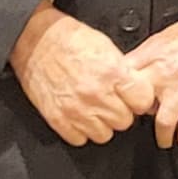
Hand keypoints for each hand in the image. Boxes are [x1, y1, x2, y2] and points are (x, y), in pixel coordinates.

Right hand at [10, 2, 151, 147]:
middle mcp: (96, 94)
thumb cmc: (68, 39)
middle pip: (125, 121)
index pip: (143, 102)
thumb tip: (137, 90)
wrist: (34, 39)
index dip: (139, 99)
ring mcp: (76, 109)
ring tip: (93, 107)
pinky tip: (78, 113)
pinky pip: (80, 139)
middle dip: (120, 111)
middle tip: (110, 99)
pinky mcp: (58, 119)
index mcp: (112, 72)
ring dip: (101, 123)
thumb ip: (124, 72)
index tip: (133, 97)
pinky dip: (80, 129)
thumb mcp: (106, 46)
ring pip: (104, 134)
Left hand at [127, 4, 177, 148]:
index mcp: (153, 55)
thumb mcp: (165, 36)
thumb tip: (132, 71)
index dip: (119, 94)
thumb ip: (146, 55)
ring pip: (164, 123)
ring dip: (162, 135)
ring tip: (163, 138)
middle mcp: (166, 73)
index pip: (124, 80)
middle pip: (139, 105)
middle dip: (139, 118)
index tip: (122, 102)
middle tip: (143, 124)